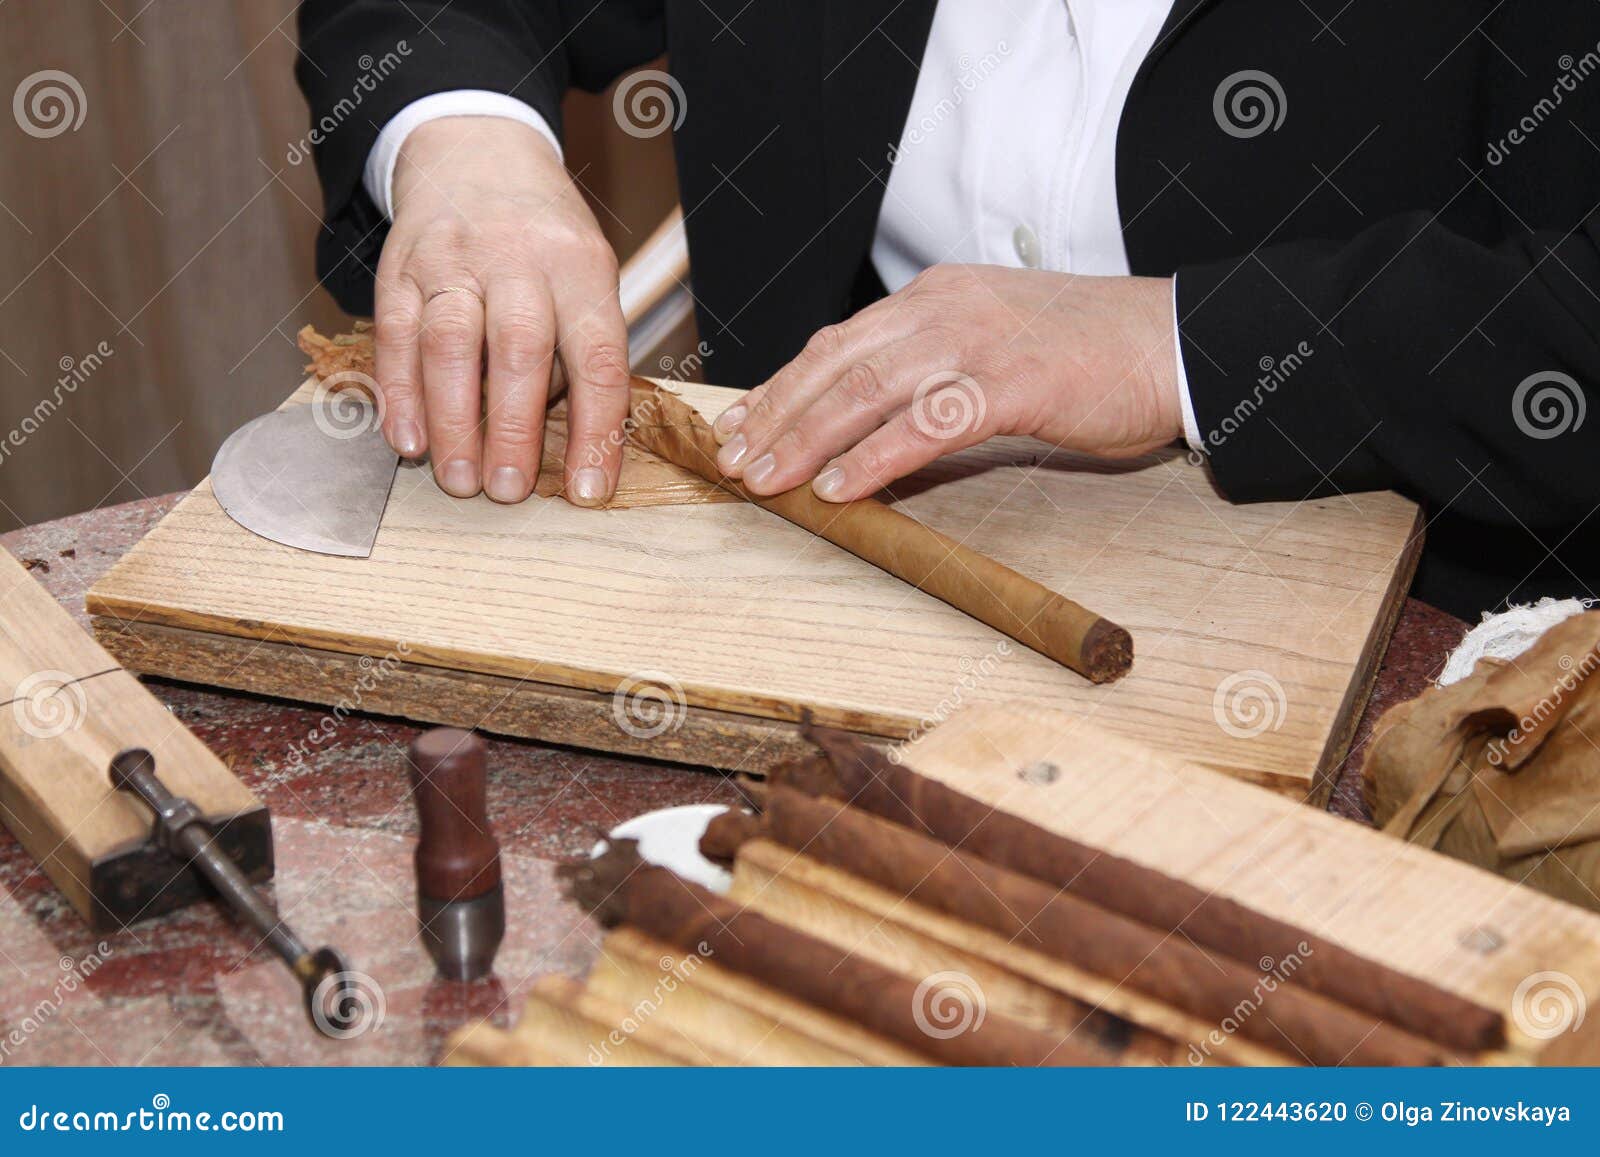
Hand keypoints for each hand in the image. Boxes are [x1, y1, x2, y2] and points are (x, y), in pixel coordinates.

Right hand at [374, 117, 628, 505]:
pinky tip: (408, 440)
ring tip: (457, 480)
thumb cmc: (545, 239)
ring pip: (450, 344)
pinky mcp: (400, 267)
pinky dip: (399, 393)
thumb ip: (579, 351)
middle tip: (507, 492)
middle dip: (512, 429)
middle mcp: (518, 258)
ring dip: (453, 421)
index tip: (586, 491)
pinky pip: (396, 335)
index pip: (597, 357)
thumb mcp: (587, 276)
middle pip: (518, 349)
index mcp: (580, 267)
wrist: (479, 154)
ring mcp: (454, 259)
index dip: (595, 431)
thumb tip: (566, 444)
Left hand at [712, 266, 1181, 500]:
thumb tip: (872, 430)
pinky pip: (926, 423)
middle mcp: (944, 307)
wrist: (1175, 342)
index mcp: (936, 296)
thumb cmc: (1089, 355)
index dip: (783, 386)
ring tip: (768, 479)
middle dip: (777, 414)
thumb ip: (934, 375)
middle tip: (735, 459)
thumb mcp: (994, 348)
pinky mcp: (1013, 382)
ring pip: (867, 389)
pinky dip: (876, 457)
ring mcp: (977, 341)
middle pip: (837, 362)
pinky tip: (841, 487)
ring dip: (808, 438)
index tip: (742, 424)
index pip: (839, 342)